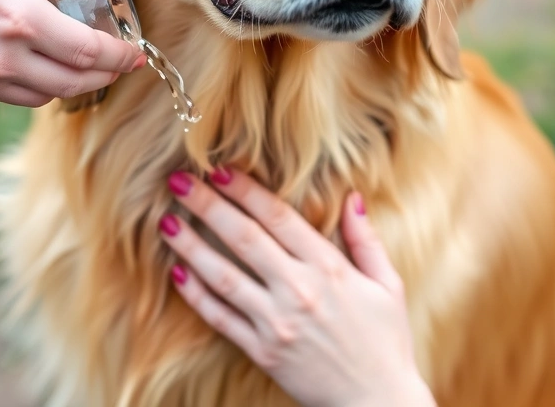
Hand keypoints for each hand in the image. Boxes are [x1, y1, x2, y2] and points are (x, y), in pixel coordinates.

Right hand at [0, 0, 143, 106]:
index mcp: (18, 17)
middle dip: (107, 75)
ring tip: (89, 66)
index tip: (136, 51)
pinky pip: (17, 97)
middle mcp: (2, 56)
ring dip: (76, 85)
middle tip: (122, 63)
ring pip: (47, 97)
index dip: (119, 56)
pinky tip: (48, 68)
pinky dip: (41, 88)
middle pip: (75, 83)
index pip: (88, 52)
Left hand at [160, 168, 435, 406]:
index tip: (221, 170)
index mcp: (330, 268)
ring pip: (223, 276)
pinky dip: (196, 295)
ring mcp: (277, 323)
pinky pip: (221, 318)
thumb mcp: (388, 285)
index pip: (279, 218)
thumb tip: (351, 197)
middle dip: (207, 206)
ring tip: (166, 223)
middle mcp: (299, 291)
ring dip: (190, 246)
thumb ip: (365, 239)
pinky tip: (177, 272)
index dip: (247, 190)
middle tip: (178, 182)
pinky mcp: (263, 351)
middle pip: (243, 238)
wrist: (377, 402)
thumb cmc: (385, 341)